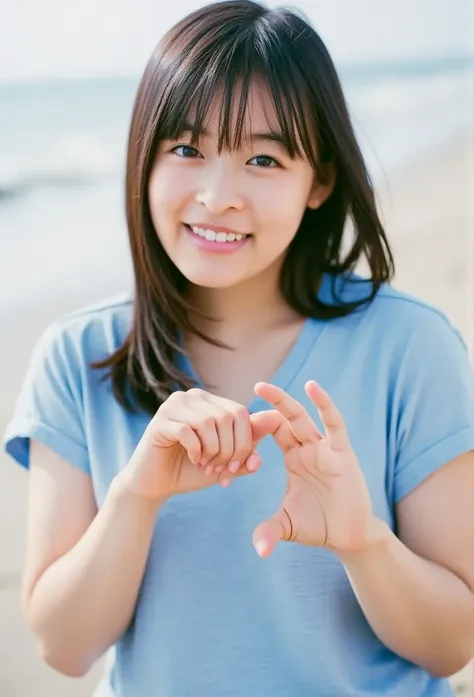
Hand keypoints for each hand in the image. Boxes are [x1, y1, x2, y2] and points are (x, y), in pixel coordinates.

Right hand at [121, 388, 281, 501]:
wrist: (155, 485)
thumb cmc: (192, 470)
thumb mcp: (227, 458)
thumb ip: (250, 443)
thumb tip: (276, 418)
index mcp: (210, 401)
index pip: (241, 412)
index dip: (245, 443)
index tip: (236, 467)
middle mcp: (192, 397)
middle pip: (228, 417)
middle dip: (230, 450)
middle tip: (220, 470)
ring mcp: (174, 405)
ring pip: (209, 423)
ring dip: (213, 452)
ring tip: (206, 466)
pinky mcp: (160, 421)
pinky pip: (188, 432)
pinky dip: (196, 451)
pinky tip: (193, 460)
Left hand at [252, 380, 374, 556]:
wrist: (349, 536)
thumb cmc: (318, 525)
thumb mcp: (287, 525)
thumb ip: (269, 530)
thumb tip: (257, 550)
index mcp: (294, 458)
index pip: (273, 432)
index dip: (258, 426)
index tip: (238, 420)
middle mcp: (308, 448)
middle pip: (287, 419)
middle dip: (273, 402)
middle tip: (256, 385)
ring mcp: (325, 449)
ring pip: (305, 418)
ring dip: (288, 401)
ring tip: (271, 386)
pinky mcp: (343, 453)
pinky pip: (334, 425)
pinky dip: (325, 405)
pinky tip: (313, 388)